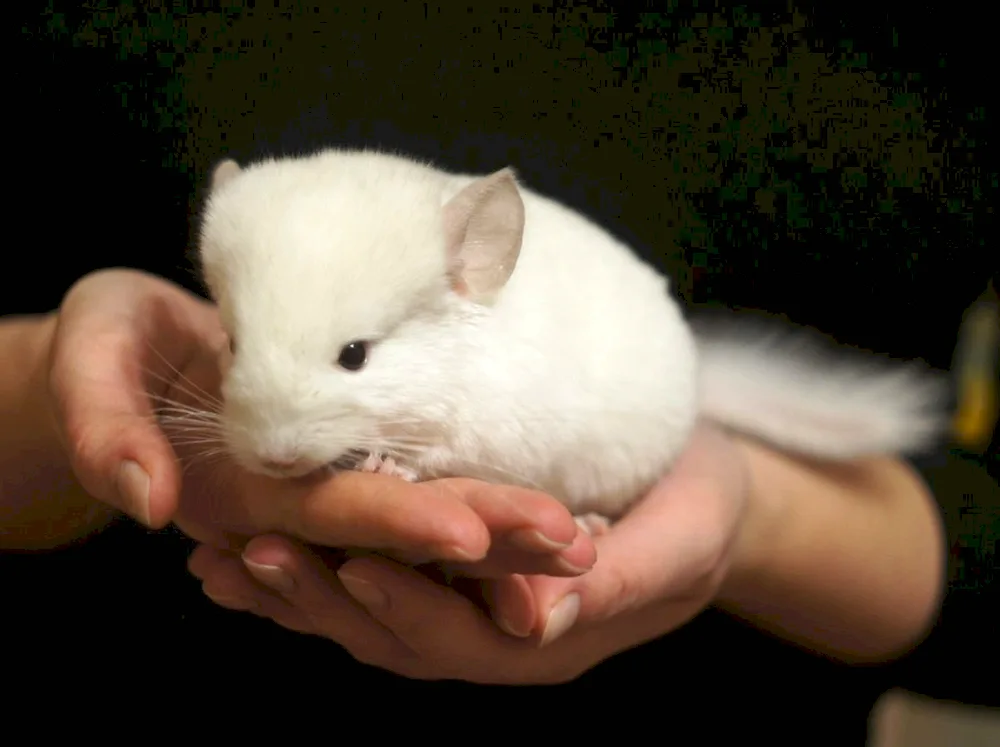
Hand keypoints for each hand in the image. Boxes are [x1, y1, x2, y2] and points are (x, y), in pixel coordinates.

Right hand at [47, 269, 593, 570]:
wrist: (124, 357)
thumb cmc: (104, 349)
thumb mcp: (89, 370)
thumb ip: (107, 433)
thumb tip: (148, 499)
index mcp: (243, 494)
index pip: (334, 516)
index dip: (399, 523)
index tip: (471, 531)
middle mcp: (297, 504)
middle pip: (400, 526)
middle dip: (485, 536)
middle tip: (574, 538)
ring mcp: (326, 486)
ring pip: (422, 513)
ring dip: (499, 530)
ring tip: (581, 530)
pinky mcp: (345, 460)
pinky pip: (418, 482)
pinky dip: (476, 496)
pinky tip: (539, 499)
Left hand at [188, 423, 750, 683]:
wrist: (696, 492)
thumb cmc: (696, 514)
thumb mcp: (679, 544)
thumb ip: (616, 583)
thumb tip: (543, 619)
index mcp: (545, 638)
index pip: (460, 640)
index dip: (403, 610)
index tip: (348, 570)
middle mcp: (491, 633)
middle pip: (392, 632)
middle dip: (319, 599)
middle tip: (248, 555)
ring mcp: (467, 604)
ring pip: (366, 610)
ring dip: (294, 588)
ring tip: (220, 557)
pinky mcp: (450, 569)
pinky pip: (372, 574)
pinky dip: (313, 563)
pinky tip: (252, 544)